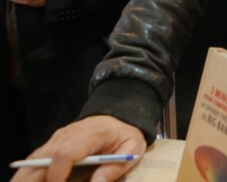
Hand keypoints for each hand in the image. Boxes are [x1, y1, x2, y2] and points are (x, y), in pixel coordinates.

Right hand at [10, 116, 145, 181]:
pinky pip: (33, 163)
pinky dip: (30, 177)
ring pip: (32, 162)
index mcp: (90, 134)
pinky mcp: (51, 145)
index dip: (57, 175)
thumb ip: (114, 168)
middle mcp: (67, 135)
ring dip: (29, 179)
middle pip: (42, 159)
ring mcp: (56, 139)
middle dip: (36, 181)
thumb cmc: (124, 134)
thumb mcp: (131, 148)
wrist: (116, 117)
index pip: (65, 152)